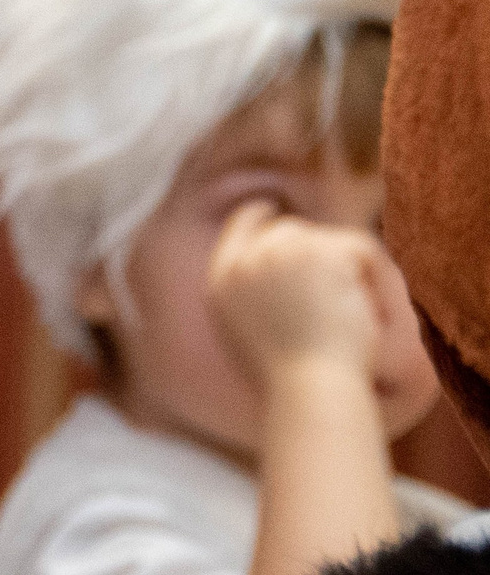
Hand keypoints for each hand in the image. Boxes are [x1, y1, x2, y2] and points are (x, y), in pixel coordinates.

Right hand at [207, 200, 390, 386]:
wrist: (312, 391)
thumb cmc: (291, 385)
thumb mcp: (249, 338)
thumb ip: (252, 297)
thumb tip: (270, 271)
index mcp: (221, 282)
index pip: (240, 227)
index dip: (258, 217)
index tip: (270, 209)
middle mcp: (245, 260)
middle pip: (289, 231)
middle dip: (318, 250)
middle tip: (348, 281)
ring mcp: (280, 253)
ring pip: (330, 240)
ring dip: (353, 273)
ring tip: (364, 316)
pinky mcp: (318, 253)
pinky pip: (362, 249)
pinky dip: (380, 279)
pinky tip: (376, 311)